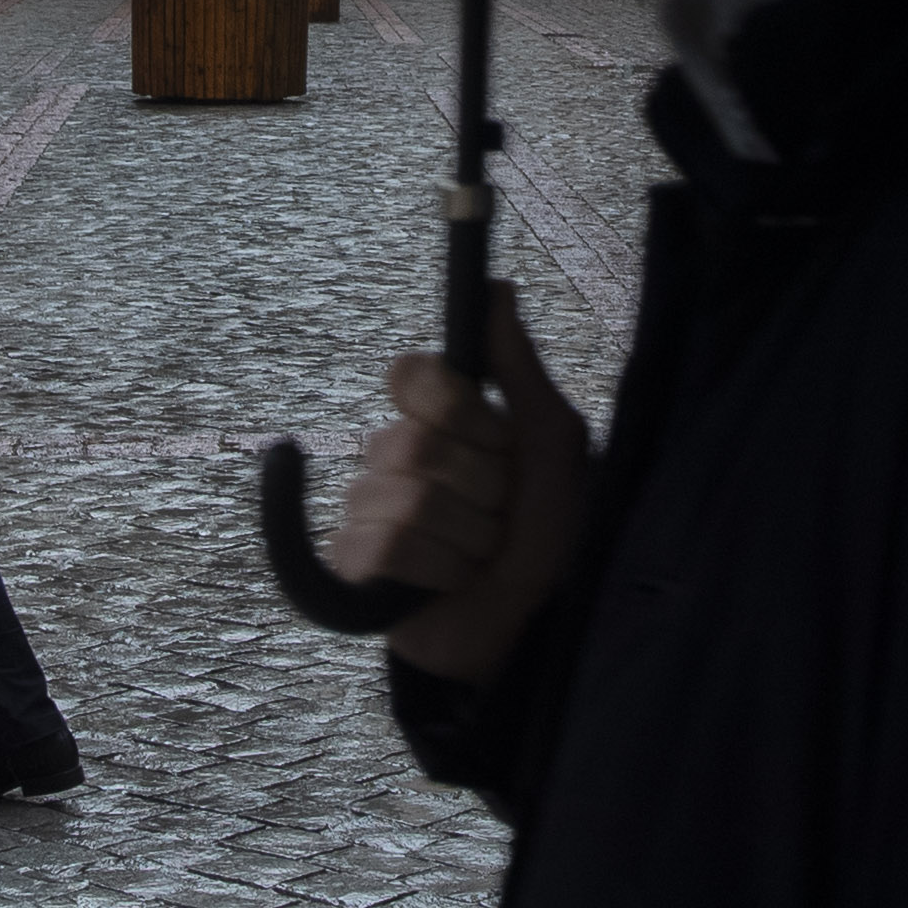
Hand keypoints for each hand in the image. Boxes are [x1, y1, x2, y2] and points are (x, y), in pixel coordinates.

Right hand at [326, 286, 589, 686]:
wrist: (542, 620)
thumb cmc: (552, 530)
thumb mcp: (552, 441)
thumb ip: (519, 364)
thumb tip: (496, 287)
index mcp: (436, 420)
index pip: (412, 376)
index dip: (462, 413)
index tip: (501, 444)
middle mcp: (393, 458)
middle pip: (413, 446)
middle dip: (481, 489)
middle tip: (503, 515)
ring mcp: (369, 510)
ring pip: (404, 502)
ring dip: (467, 539)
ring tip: (483, 557)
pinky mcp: (354, 567)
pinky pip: (379, 548)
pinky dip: (436, 570)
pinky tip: (451, 581)